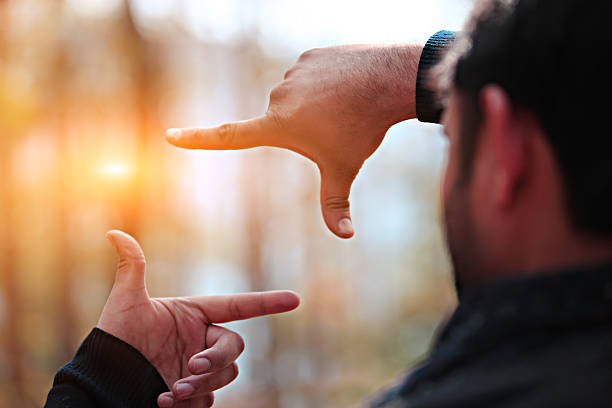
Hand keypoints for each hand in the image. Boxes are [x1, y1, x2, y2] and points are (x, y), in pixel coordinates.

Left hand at [97, 230, 299, 407]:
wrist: (105, 380)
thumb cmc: (114, 337)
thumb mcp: (126, 301)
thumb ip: (131, 267)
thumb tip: (113, 233)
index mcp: (194, 315)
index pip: (237, 306)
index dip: (266, 302)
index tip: (294, 299)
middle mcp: (201, 340)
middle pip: (233, 346)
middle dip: (215, 359)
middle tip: (190, 368)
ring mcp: (199, 368)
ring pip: (225, 374)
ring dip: (203, 382)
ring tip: (173, 391)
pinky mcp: (194, 393)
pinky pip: (209, 398)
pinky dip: (192, 401)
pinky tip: (164, 400)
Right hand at [165, 44, 422, 237]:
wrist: (390, 80)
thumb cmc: (363, 128)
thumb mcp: (344, 168)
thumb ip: (336, 204)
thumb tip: (345, 237)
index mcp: (277, 125)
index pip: (228, 136)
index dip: (198, 139)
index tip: (171, 136)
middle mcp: (278, 96)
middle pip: (283, 120)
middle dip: (304, 125)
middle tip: (334, 124)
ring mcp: (293, 73)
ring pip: (299, 96)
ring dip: (315, 103)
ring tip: (342, 102)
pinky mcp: (309, 55)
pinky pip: (311, 75)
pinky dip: (325, 82)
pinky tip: (345, 84)